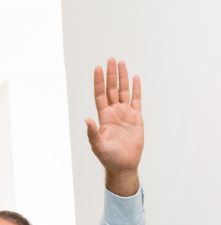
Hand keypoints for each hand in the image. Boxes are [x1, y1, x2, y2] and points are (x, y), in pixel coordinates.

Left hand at [85, 60, 142, 191]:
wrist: (123, 165)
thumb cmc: (109, 157)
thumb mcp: (98, 145)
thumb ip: (93, 133)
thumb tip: (87, 120)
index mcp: (103, 116)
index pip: (100, 95)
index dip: (99, 82)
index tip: (98, 68)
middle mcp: (113, 112)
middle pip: (112, 89)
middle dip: (111, 75)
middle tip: (111, 59)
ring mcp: (125, 114)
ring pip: (124, 91)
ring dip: (123, 77)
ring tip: (121, 63)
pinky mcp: (136, 118)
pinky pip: (136, 100)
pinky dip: (136, 89)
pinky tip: (135, 78)